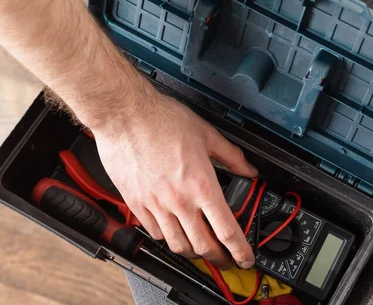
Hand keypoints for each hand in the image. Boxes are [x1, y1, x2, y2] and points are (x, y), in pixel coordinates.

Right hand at [92, 91, 257, 269]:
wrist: (125, 114)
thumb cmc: (162, 120)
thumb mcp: (207, 134)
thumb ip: (231, 156)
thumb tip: (248, 169)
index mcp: (201, 185)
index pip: (226, 229)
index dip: (239, 250)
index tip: (245, 258)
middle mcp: (179, 200)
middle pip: (203, 245)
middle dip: (219, 258)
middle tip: (225, 258)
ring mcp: (155, 205)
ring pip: (177, 245)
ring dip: (193, 253)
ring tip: (200, 250)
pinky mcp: (136, 203)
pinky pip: (154, 232)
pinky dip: (167, 239)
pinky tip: (173, 232)